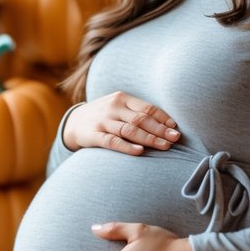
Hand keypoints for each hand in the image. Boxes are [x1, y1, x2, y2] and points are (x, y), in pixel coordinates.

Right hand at [63, 92, 180, 155]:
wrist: (74, 122)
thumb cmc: (105, 116)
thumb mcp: (119, 107)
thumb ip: (137, 112)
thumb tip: (167, 125)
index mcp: (122, 98)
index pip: (147, 107)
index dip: (162, 117)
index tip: (175, 127)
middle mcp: (113, 107)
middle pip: (141, 119)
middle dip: (160, 129)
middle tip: (175, 138)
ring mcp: (103, 121)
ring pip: (129, 130)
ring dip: (149, 139)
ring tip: (164, 146)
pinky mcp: (93, 135)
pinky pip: (112, 142)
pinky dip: (127, 147)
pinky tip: (140, 152)